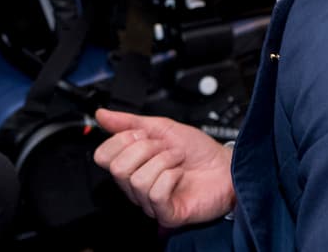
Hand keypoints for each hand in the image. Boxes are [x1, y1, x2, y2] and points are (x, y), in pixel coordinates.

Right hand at [93, 108, 235, 227]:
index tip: (143, 134)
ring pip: (137, 180)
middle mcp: (136, 186)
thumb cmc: (197, 150)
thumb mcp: (161, 127)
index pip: (103, 156)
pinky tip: (179, 175)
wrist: (225, 165)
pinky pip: (155, 193)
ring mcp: (150, 202)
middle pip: (117, 168)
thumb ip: (129, 121)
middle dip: (145, 149)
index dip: (122, 140)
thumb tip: (101, 114)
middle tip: (164, 148)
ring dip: (163, 161)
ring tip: (176, 160)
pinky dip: (170, 176)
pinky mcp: (167, 214)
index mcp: (131, 164)